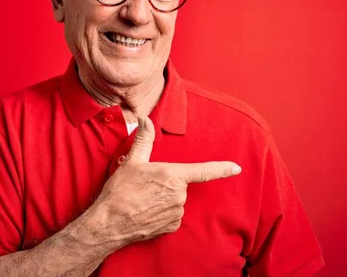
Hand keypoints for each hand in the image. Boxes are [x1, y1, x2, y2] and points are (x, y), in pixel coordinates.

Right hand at [90, 117, 241, 246]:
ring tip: (142, 200)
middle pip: (180, 185)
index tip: (236, 168)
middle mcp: (179, 195)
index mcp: (173, 176)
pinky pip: (171, 216)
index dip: (222, 169)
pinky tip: (145, 212)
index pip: (203, 171)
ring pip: (176, 201)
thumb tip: (145, 120)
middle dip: (167, 184)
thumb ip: (143, 140)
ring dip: (163, 199)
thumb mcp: (131, 161)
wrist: (109, 223)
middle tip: (145, 186)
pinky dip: (161, 213)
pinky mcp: (171, 227)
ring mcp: (176, 212)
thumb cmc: (120, 191)